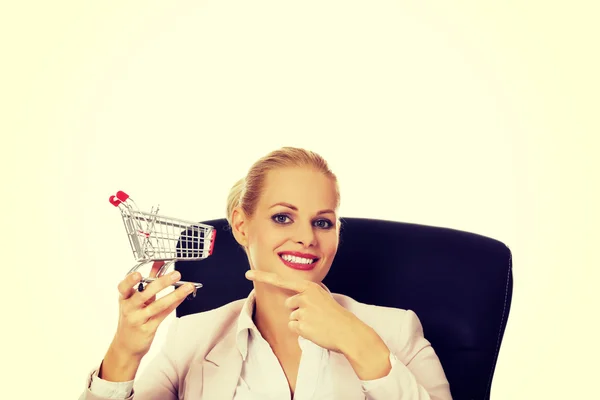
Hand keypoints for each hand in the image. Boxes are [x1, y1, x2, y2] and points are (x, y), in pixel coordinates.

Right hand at [111, 261, 194, 359]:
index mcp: (124, 299)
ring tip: (187, 286)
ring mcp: (138, 319)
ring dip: (175, 294)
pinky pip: (164, 314)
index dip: (129, 280)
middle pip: (144, 295)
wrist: (126, 345)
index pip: (123, 288)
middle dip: (161, 283)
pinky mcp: (148, 328)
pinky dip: (175, 304)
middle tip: (175, 275)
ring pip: (157, 305)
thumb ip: (148, 280)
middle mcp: (129, 309)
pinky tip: (183, 297)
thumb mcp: (135, 299)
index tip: (138, 274)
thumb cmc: (132, 318)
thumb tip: (159, 262)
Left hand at [245, 270, 370, 353]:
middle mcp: (304, 296)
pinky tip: (315, 330)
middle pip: (289, 304)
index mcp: (309, 287)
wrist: (348, 331)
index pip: (281, 280)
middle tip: (316, 316)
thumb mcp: (323, 298)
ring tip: (318, 323)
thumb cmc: (336, 316)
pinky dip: (302, 331)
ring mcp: (303, 310)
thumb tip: (293, 301)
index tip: (248, 273)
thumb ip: (307, 295)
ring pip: (291, 317)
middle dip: (298, 311)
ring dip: (302, 322)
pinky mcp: (302, 325)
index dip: (263, 276)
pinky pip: (293, 328)